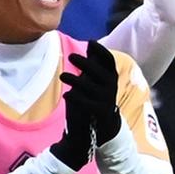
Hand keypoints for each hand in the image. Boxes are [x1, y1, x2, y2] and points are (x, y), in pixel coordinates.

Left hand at [51, 44, 120, 167]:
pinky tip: (67, 95)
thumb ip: (93, 65)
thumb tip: (91, 44)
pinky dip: (75, 97)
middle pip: (100, 72)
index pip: (109, 62)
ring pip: (91, 86)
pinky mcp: (99, 112)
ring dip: (75, 80)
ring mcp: (106, 100)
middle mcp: (111, 88)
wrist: (99, 131)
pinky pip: (86, 102)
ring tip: (63, 76)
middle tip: (71, 56)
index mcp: (110, 79)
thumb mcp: (95, 81)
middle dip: (86, 63)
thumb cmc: (94, 101)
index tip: (91, 42)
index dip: (102, 51)